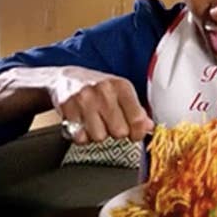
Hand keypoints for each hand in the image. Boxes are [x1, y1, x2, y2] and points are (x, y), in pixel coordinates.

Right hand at [0, 66, 153, 143]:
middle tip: (110, 124)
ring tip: (96, 123)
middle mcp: (103, 91)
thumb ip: (137, 110)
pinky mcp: (67, 109)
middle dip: (116, 133)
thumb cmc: (99, 88)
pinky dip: (83, 137)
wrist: (66, 78)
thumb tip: (150, 128)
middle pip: (119, 132)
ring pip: (100, 137)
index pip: (138, 119)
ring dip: (99, 135)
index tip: (135, 133)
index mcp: (121, 86)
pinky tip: (83, 125)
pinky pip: (81, 138)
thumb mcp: (121, 93)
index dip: (138, 132)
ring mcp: (84, 100)